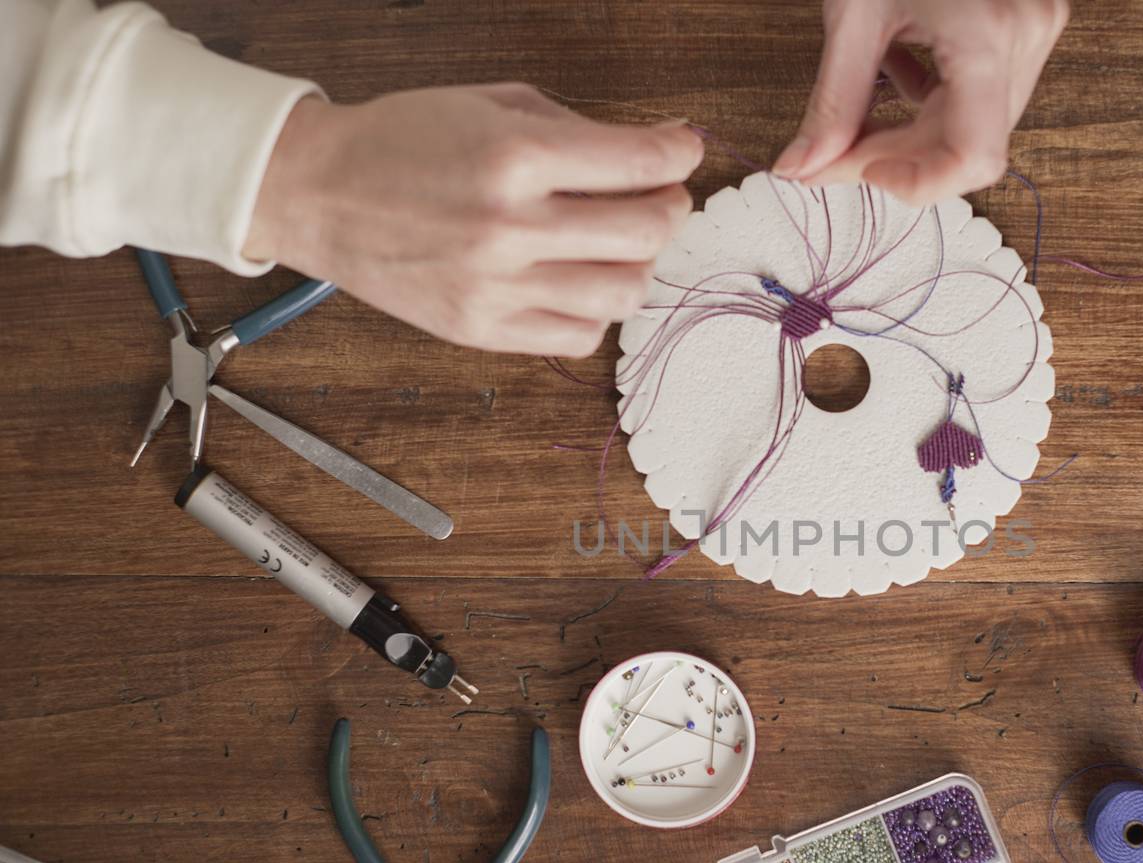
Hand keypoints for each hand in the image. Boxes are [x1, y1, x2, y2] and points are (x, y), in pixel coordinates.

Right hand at [245, 84, 703, 354]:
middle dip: (669, 208)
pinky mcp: (484, 329)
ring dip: (638, 265)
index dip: (680, 153)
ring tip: (618, 244)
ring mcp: (498, 286)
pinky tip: (577, 281)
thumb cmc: (405, 141)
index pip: (640, 163)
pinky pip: (579, 336)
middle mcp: (511, 226)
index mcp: (514, 156)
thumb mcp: (493, 105)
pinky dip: (595, 310)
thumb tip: (662, 144)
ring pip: (624, 293)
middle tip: (660, 197)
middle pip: (646, 233)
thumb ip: (581, 128)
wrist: (317, 192)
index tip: (683, 150)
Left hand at [773, 0, 1068, 204]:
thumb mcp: (852, 15)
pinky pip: (983, 93)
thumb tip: (801, 170)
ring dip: (914, 133)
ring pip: (977, 127)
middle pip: (971, 148)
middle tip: (836, 152)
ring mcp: (1036, 28)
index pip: (973, 159)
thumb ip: (830, 104)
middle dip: (899, 158)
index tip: (860, 171)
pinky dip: (932, 101)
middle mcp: (1027, 34)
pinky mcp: (1029, 23)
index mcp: (988, 33)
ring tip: (863, 107)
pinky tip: (898, 69)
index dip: (915, 183)